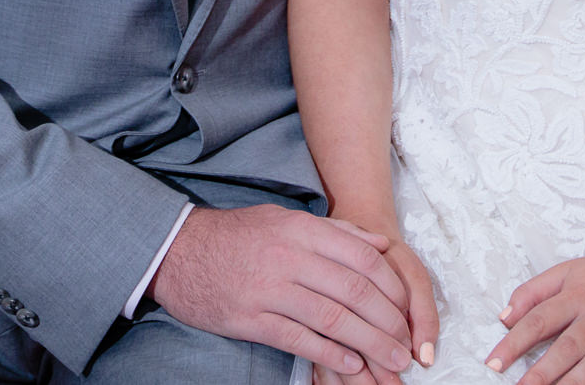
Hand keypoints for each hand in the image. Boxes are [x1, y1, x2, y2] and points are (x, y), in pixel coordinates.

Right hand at [149, 204, 414, 378]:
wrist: (178, 251)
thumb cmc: (237, 236)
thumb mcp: (285, 220)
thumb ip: (334, 233)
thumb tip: (381, 245)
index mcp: (300, 229)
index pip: (362, 258)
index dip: (391, 288)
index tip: (407, 311)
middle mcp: (288, 256)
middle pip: (353, 291)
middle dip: (387, 322)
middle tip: (406, 346)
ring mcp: (268, 289)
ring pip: (331, 318)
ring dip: (368, 343)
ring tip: (390, 362)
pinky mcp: (250, 318)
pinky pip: (298, 339)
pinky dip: (329, 354)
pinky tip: (351, 364)